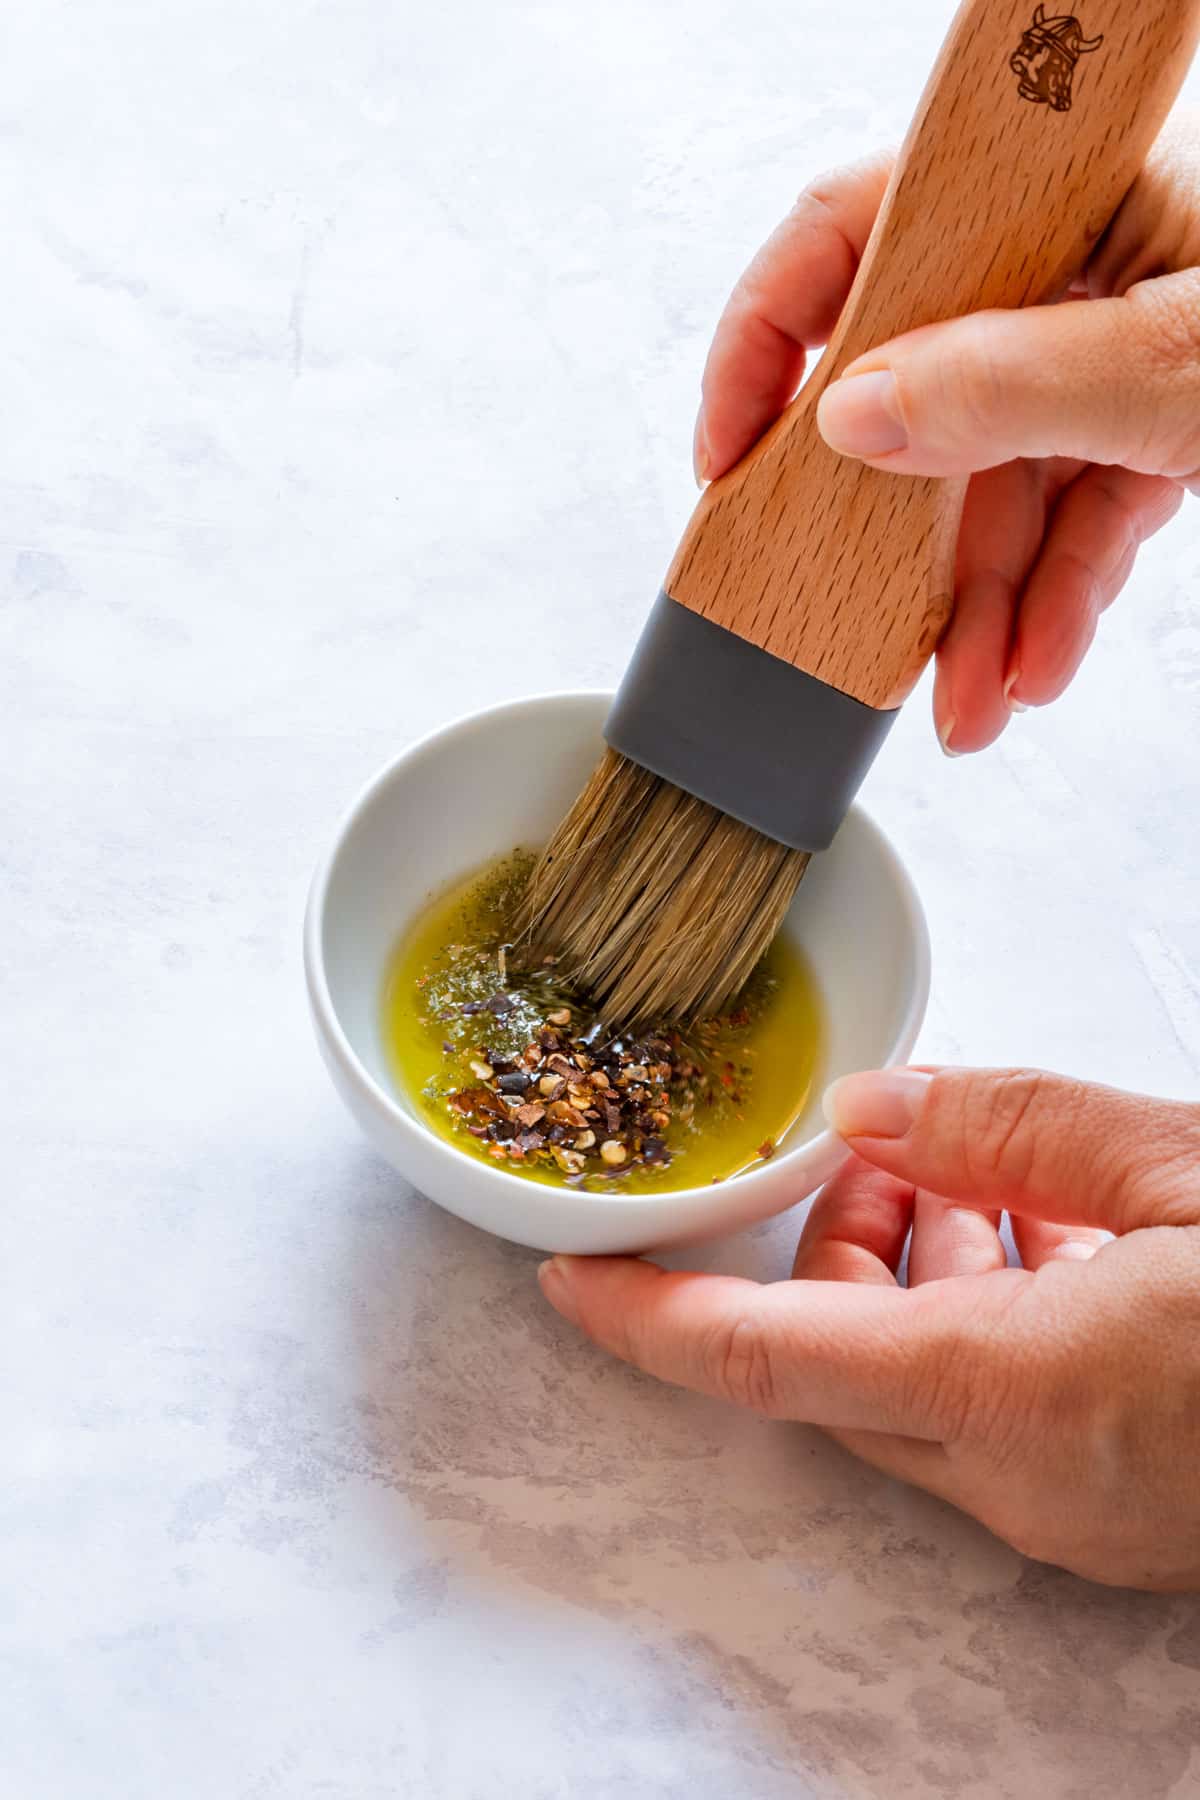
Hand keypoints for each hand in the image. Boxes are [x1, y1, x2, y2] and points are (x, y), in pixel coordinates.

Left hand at [537, 1067, 1199, 1590]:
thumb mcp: (1181, 1165)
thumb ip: (1007, 1127)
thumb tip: (877, 1109)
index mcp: (1009, 1390)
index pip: (761, 1360)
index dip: (646, 1316)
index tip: (566, 1275)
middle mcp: (1019, 1480)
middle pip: (837, 1358)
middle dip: (832, 1243)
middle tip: (897, 1143)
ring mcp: (1068, 1513)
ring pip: (913, 1382)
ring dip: (920, 1269)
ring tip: (1005, 1175)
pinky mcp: (1115, 1515)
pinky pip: (993, 1409)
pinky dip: (989, 1311)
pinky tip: (1064, 1235)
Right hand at [693, 119, 1199, 753]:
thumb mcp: (1178, 363)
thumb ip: (1010, 385)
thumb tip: (854, 417)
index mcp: (1064, 197)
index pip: (860, 235)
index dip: (772, 337)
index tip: (733, 450)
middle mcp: (1074, 273)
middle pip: (921, 400)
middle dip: (891, 538)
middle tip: (847, 630)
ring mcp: (1113, 360)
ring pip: (996, 488)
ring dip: (974, 610)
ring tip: (961, 706)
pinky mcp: (1158, 438)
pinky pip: (1074, 523)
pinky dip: (1051, 604)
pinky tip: (1030, 673)